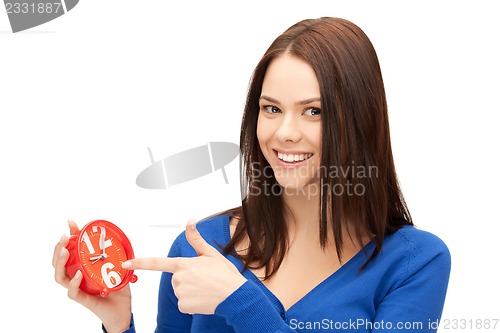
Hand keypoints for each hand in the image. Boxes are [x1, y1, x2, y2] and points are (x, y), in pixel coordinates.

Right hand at [52, 220, 131, 332]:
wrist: (122, 310)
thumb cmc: (117, 289)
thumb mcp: (118, 267)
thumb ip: (117, 254)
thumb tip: (121, 237)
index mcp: (81, 268)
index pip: (69, 251)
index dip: (69, 237)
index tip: (70, 223)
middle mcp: (76, 277)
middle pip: (58, 263)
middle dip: (58, 248)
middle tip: (64, 237)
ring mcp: (79, 288)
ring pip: (60, 277)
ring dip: (60, 263)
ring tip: (65, 252)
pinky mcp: (84, 299)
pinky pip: (73, 292)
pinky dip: (74, 283)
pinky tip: (78, 274)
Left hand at [123, 220, 246, 314]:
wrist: (235, 296)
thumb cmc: (225, 275)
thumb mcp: (210, 253)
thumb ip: (195, 238)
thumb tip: (190, 220)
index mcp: (183, 264)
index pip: (156, 262)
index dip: (139, 262)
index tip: (125, 264)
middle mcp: (179, 279)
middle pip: (176, 278)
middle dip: (187, 278)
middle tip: (204, 279)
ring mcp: (180, 293)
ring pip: (180, 291)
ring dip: (190, 290)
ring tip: (206, 288)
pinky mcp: (184, 306)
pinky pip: (183, 303)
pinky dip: (192, 301)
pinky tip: (203, 298)